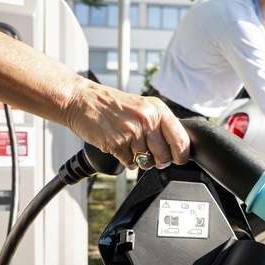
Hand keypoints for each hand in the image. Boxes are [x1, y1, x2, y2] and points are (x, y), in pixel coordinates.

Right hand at [64, 80, 189, 169]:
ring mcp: (132, 132)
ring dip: (140, 160)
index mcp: (158, 110)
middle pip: (165, 156)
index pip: (181, 140)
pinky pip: (130, 164)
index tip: (179, 159)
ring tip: (130, 146)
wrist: (82, 100)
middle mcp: (147, 120)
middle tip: (151, 155)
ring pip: (147, 162)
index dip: (181, 155)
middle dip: (159, 161)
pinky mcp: (117, 144)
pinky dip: (126, 160)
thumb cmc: (113, 105)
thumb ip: (160, 123)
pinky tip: (120, 148)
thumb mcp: (143, 106)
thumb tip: (178, 145)